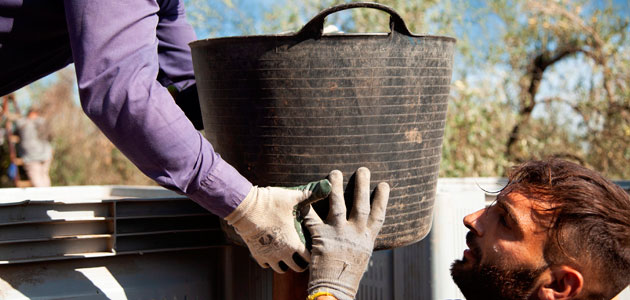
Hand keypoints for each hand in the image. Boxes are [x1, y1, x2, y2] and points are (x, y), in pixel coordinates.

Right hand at [224, 179, 330, 272]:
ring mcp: (269, 256)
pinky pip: (265, 265)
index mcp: (294, 243)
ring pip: (280, 269)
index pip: (308, 258)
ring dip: (284, 264)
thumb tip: (325, 186)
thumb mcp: (292, 197)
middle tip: (300, 255)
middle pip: (296, 268)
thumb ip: (309, 194)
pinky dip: (269, 261)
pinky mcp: (257, 254)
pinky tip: (271, 253)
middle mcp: (283, 253)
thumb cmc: (271, 203)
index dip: (311, 253)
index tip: (311, 248)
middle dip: (299, 262)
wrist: (246, 208)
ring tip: (286, 256)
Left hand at [305, 168, 389, 299]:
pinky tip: (305, 194)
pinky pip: (312, 217)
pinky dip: (307, 206)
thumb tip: (360, 230)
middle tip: (362, 169)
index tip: (384, 184)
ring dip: (336, 187)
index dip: (382, 199)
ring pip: (338, 205)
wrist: (334, 290)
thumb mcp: (360, 258)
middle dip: (362, 186)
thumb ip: (359, 241)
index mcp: (366, 240)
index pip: (378, 215)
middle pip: (361, 205)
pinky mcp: (321, 237)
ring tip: (334, 172)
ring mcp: (338, 234)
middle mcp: (355, 234)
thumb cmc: (346, 277)